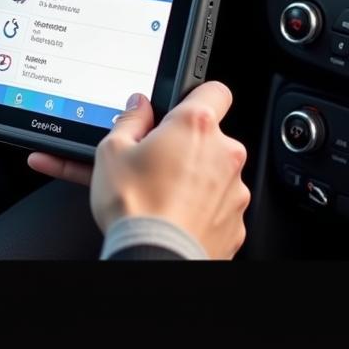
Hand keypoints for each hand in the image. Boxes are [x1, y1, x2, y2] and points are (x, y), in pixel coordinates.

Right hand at [28, 82, 249, 258]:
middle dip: (187, 145)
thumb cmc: (135, 206)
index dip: (197, 95)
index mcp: (195, 125)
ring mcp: (234, 190)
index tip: (182, 107)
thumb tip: (138, 106)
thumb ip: (130, 120)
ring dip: (196, 177)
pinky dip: (202, 208)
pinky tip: (175, 214)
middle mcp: (223, 153)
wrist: (154, 258)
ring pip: (216, 172)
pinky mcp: (236, 222)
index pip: (214, 90)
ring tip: (162, 193)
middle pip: (211, 136)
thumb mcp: (112, 151)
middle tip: (158, 160)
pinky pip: (219, 205)